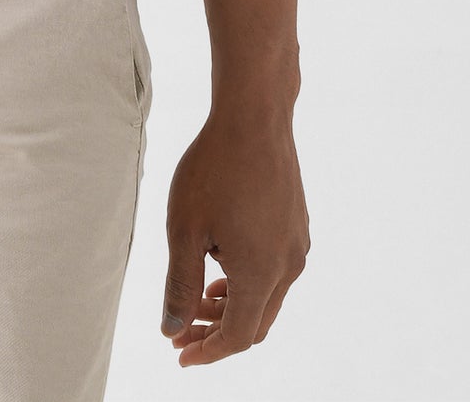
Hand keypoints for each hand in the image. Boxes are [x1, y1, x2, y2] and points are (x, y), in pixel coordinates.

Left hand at [160, 107, 310, 365]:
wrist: (254, 116)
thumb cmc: (214, 167)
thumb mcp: (184, 228)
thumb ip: (179, 284)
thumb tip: (172, 328)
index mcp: (261, 274)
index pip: (237, 337)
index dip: (206, 351)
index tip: (178, 352)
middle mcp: (288, 267)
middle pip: (255, 322)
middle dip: (216, 331)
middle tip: (180, 326)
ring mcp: (297, 245)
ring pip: (266, 297)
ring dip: (231, 304)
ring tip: (197, 294)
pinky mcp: (297, 225)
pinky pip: (274, 270)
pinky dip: (247, 280)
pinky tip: (220, 259)